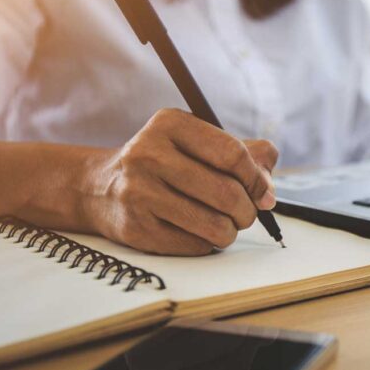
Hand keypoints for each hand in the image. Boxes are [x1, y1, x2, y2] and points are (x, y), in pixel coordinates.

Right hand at [84, 108, 277, 255]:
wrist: (101, 188)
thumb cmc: (165, 163)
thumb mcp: (196, 142)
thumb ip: (243, 154)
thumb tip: (268, 190)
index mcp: (170, 124)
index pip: (231, 154)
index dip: (257, 178)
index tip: (264, 192)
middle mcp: (149, 154)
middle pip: (226, 192)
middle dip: (248, 210)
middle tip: (246, 213)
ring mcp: (139, 192)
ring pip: (214, 225)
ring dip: (230, 230)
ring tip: (224, 224)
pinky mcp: (136, 228)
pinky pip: (195, 245)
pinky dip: (207, 243)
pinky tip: (197, 231)